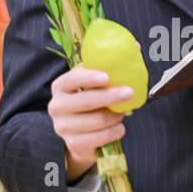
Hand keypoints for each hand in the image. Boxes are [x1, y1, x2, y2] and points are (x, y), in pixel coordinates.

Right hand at [48, 66, 134, 181]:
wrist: (80, 135)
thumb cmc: (90, 103)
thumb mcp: (95, 84)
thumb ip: (109, 66)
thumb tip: (136, 46)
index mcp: (60, 86)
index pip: (72, 79)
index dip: (89, 77)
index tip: (107, 77)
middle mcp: (56, 106)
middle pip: (86, 101)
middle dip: (111, 96)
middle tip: (129, 92)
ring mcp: (63, 128)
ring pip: (98, 120)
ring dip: (116, 116)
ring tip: (123, 112)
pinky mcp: (73, 144)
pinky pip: (102, 137)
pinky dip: (115, 131)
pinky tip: (119, 127)